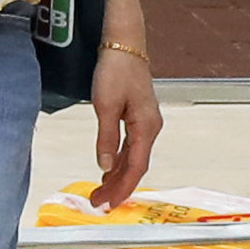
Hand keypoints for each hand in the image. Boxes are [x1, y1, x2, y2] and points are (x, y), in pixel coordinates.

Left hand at [87, 43, 159, 207]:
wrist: (124, 44)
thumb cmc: (116, 70)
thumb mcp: (105, 106)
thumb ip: (106, 138)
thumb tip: (104, 166)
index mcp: (146, 127)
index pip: (135, 168)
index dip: (121, 189)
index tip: (107, 204)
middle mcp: (151, 128)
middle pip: (135, 166)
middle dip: (118, 187)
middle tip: (98, 203)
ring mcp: (146, 122)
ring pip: (133, 158)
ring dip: (117, 175)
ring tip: (101, 191)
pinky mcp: (139, 117)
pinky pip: (131, 146)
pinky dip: (119, 161)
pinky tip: (109, 168)